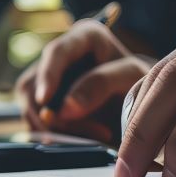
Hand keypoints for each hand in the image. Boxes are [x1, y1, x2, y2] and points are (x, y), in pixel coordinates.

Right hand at [15, 20, 152, 142]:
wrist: (146, 108)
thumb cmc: (142, 85)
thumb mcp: (131, 78)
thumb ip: (101, 83)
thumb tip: (64, 108)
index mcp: (84, 37)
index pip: (56, 51)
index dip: (47, 75)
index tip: (45, 100)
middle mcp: (60, 57)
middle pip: (33, 84)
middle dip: (51, 113)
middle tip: (80, 133)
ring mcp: (48, 82)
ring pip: (29, 107)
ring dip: (53, 129)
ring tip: (92, 136)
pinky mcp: (45, 106)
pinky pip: (35, 125)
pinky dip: (54, 137)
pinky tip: (82, 139)